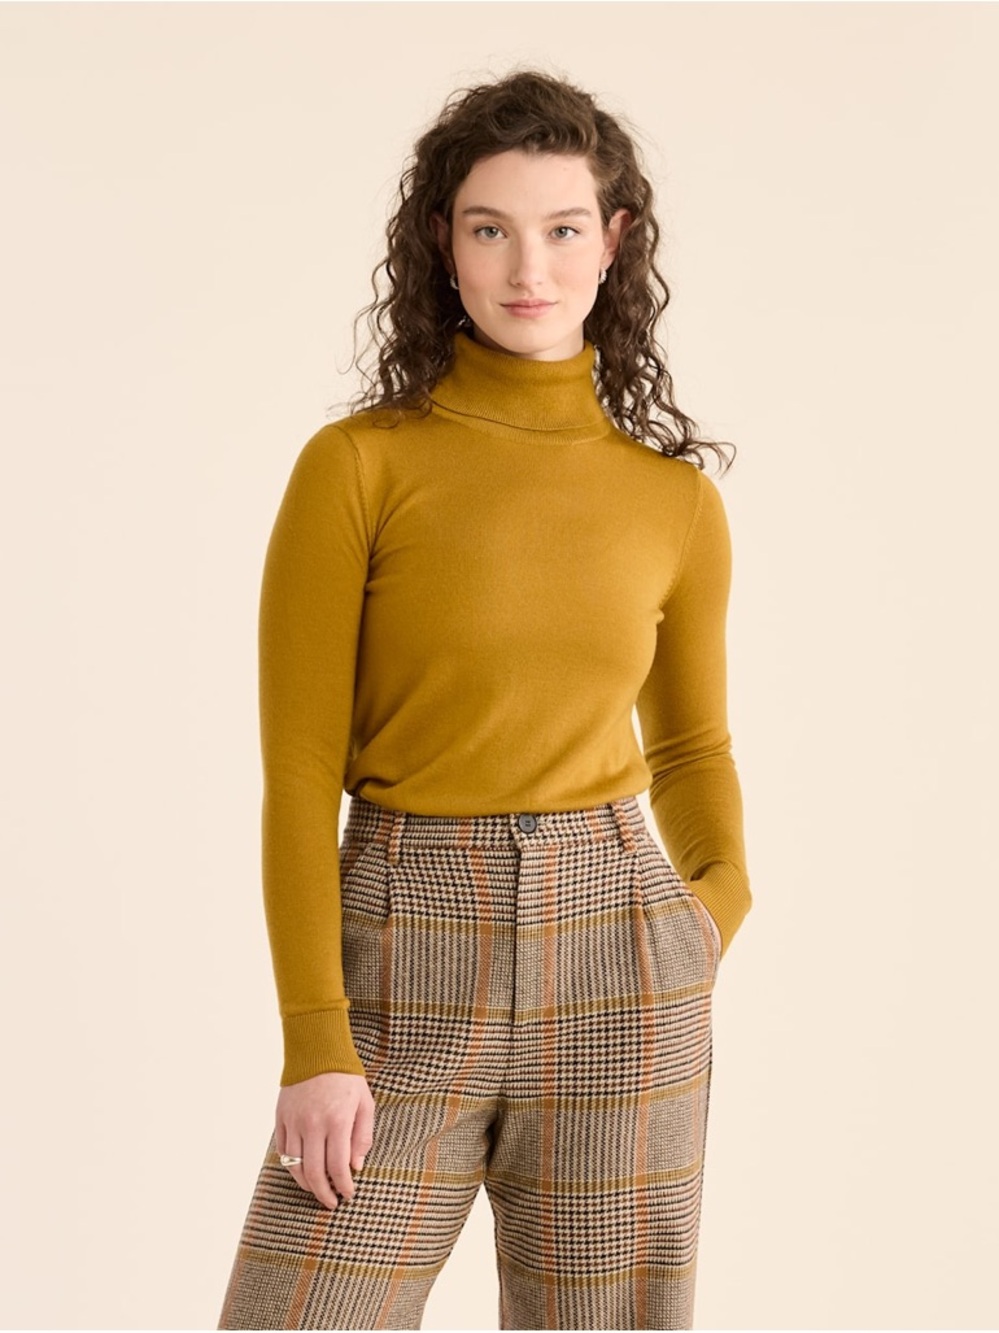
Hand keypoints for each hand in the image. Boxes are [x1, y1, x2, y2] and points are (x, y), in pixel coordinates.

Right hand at [275, 1071, 374, 1210]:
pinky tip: (303, 1172)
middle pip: (314, 1173)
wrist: (317, 1050)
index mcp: (337, 1121)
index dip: (343, 1186)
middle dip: (324, 1194)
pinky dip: (292, 1167)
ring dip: (307, 1185)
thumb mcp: (365, 1103)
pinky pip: (283, 1152)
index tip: (348, 1194)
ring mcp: (294, 1122)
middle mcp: (313, 1124)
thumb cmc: (346, 1077)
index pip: (337, 1166)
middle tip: (332, 1203)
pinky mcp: (281, 1119)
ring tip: (318, 1190)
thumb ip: (363, 1136)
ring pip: (295, 1166)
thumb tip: (355, 1166)